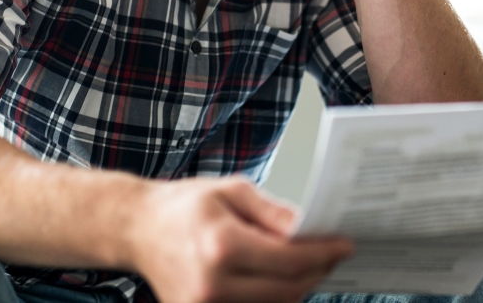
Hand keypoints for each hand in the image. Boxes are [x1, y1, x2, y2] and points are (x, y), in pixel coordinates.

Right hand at [129, 177, 354, 302]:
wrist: (138, 229)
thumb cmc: (183, 206)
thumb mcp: (231, 191)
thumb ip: (272, 212)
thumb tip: (309, 228)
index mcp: (221, 245)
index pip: (290, 261)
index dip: (324, 254)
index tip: (344, 245)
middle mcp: (212, 283)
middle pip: (287, 290)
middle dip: (316, 272)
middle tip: (331, 255)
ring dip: (297, 287)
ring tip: (307, 264)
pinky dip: (272, 298)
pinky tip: (279, 278)